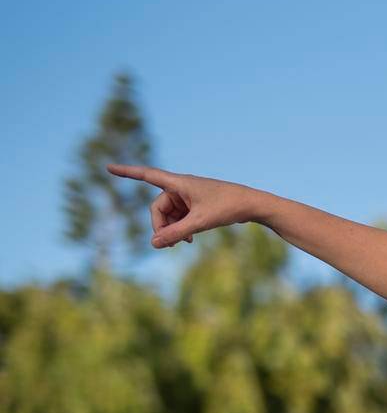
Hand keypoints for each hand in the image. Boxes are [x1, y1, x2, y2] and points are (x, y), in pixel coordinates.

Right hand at [106, 164, 260, 248]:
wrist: (252, 205)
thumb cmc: (228, 208)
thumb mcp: (200, 222)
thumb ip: (176, 233)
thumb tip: (153, 244)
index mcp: (179, 183)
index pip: (147, 175)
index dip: (127, 172)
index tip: (108, 167)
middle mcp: (181, 187)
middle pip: (158, 207)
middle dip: (160, 226)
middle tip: (167, 244)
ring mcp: (189, 196)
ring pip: (169, 215)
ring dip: (172, 229)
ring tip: (181, 244)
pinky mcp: (196, 204)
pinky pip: (180, 217)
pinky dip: (180, 228)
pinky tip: (187, 241)